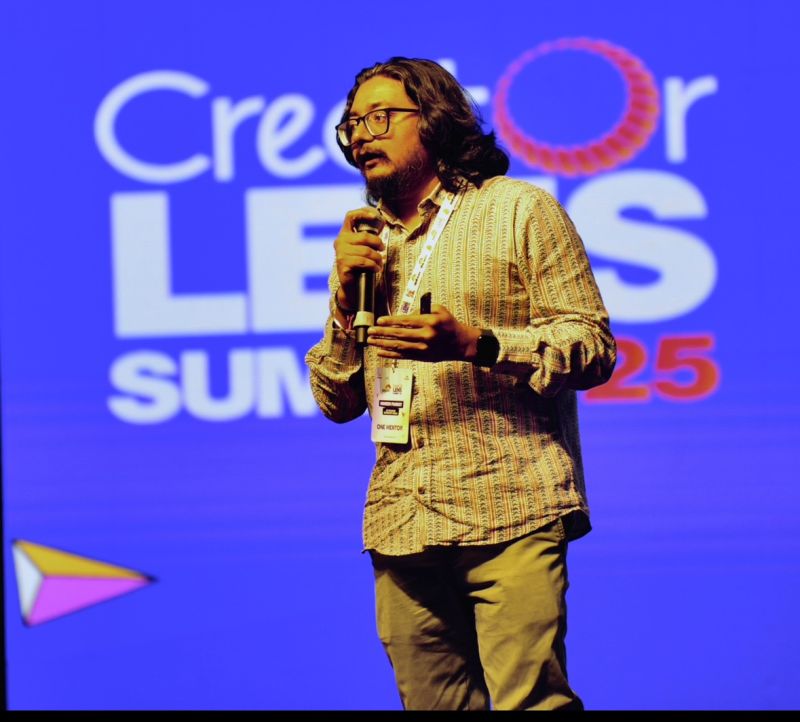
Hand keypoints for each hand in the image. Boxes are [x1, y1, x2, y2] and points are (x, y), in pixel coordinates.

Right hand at [334, 208, 384, 309]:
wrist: (352, 286)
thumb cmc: (360, 265)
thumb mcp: (362, 248)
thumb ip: (367, 236)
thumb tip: (381, 222)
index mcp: (344, 234)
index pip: (350, 216)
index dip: (363, 213)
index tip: (376, 217)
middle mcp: (340, 241)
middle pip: (364, 236)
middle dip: (377, 243)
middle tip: (382, 249)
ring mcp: (340, 253)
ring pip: (366, 250)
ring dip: (377, 258)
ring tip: (379, 263)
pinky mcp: (343, 264)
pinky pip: (363, 261)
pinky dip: (373, 265)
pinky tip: (376, 269)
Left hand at [366, 303, 480, 362]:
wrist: (461, 343)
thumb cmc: (449, 324)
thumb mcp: (439, 310)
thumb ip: (421, 310)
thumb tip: (404, 315)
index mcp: (430, 322)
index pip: (406, 321)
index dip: (391, 321)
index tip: (379, 320)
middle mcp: (426, 336)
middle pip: (399, 334)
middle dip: (382, 333)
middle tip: (370, 331)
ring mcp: (423, 348)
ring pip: (399, 346)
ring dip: (382, 344)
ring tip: (370, 341)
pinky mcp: (422, 357)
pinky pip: (403, 356)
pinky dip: (390, 354)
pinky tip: (380, 352)